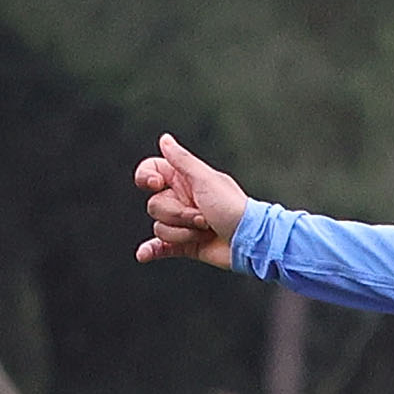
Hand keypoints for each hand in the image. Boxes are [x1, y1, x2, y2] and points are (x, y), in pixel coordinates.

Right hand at [134, 134, 250, 268]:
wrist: (250, 242)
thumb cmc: (233, 208)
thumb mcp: (206, 179)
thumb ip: (182, 160)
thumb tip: (164, 139)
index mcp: (186, 179)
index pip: (152, 170)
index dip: (146, 177)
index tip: (157, 184)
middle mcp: (182, 199)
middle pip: (155, 204)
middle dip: (178, 214)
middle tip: (202, 217)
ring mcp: (183, 222)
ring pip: (160, 226)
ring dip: (182, 232)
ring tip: (205, 231)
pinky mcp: (184, 243)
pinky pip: (160, 246)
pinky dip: (151, 250)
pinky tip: (143, 254)